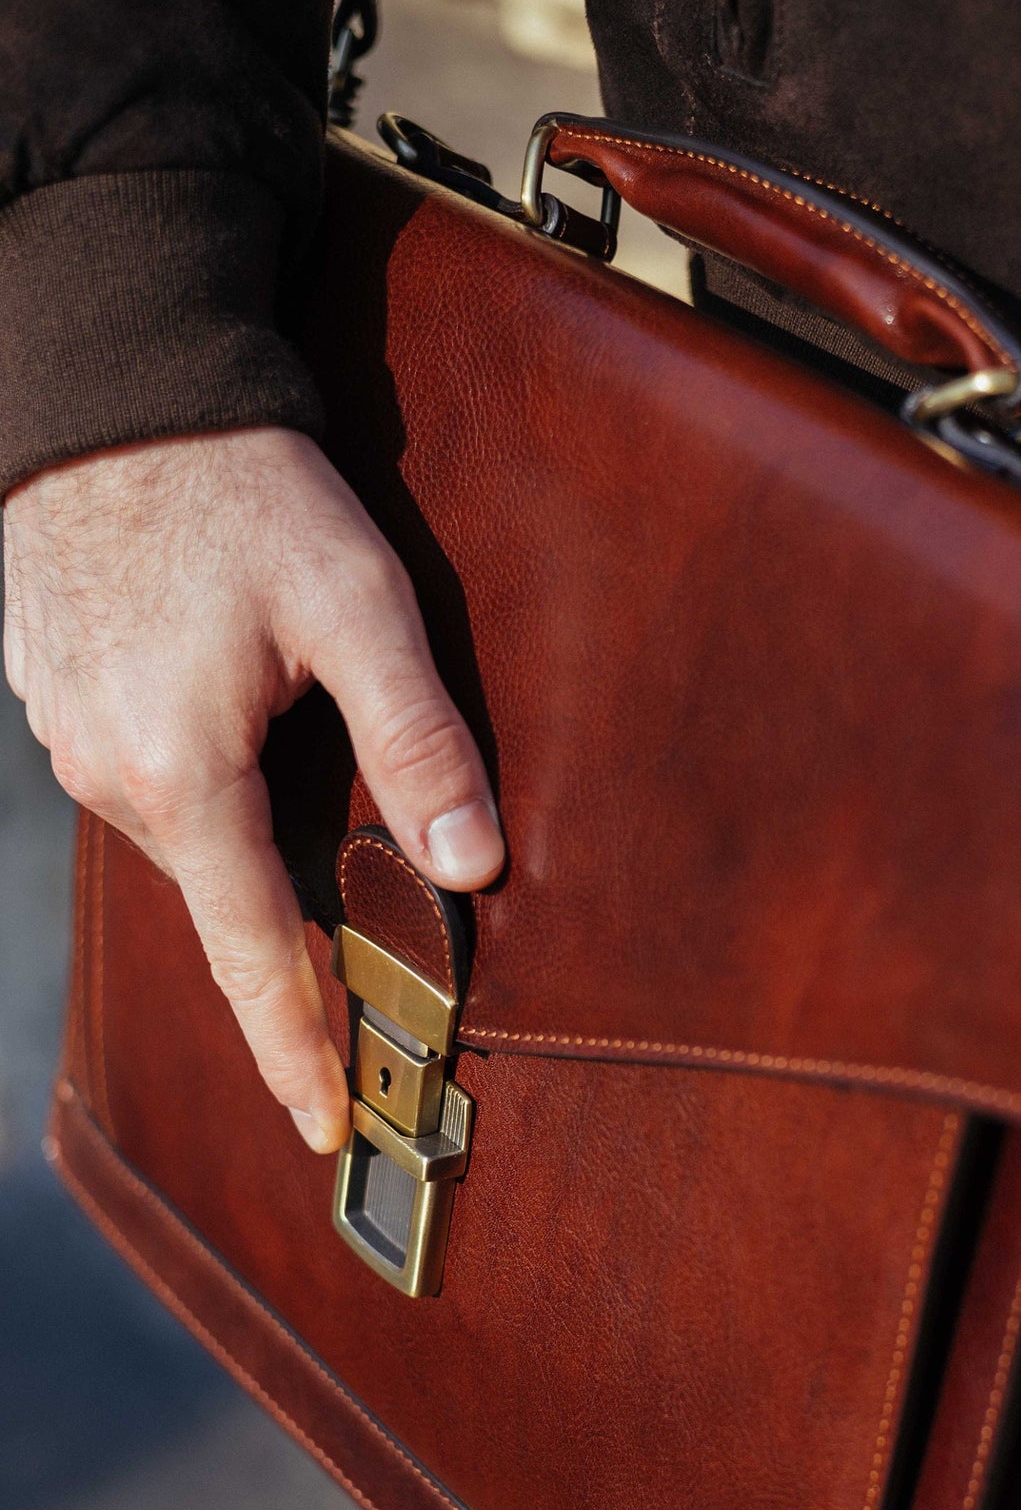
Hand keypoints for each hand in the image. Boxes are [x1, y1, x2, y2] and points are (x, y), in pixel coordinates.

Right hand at [2, 427, 503, 1153]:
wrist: (110, 380)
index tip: (324, 1129)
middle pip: (226, 899)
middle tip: (360, 985)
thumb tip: (472, 863)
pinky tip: (240, 742)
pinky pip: (147, 784)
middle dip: (290, 944)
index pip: (252, 956)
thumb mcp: (354, 601)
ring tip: (309, 820)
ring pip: (188, 839)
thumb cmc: (238, 484)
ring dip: (250, 849)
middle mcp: (109, 779)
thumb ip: (417, 736)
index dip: (295, 1050)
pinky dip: (203, 792)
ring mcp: (70, 742)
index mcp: (181, 775)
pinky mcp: (58, 703)